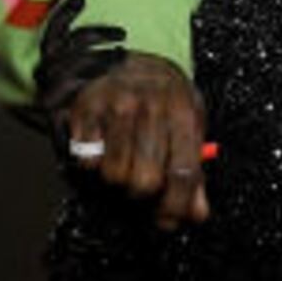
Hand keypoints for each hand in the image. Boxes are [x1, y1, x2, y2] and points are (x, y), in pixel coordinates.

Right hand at [60, 56, 212, 228]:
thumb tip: (196, 214)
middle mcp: (150, 109)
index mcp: (182, 113)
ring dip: (118, 181)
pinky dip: (93, 166)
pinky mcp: (85, 111)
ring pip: (114, 175)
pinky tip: (103, 152)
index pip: (183, 172)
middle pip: (145, 181)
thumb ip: (194, 170)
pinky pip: (86, 161)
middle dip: (145, 195)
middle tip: (143, 188)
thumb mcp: (189, 124)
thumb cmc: (162, 99)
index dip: (176, 206)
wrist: (122, 59)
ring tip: (124, 165)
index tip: (169, 221)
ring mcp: (115, 108)